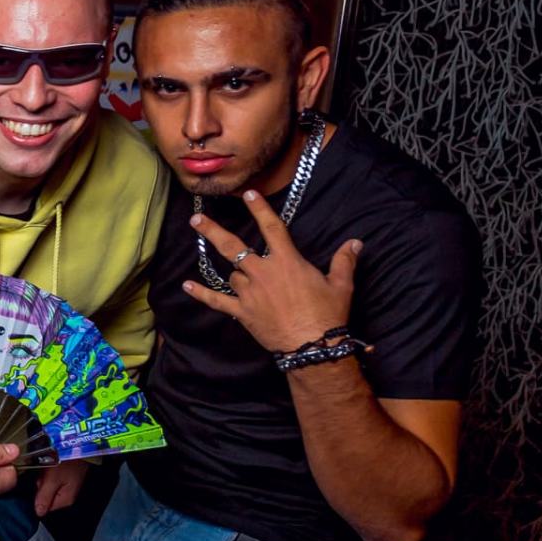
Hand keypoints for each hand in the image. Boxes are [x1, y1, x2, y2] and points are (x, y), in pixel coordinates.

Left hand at [34, 459, 88, 516]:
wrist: (78, 445)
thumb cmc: (66, 462)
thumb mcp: (52, 480)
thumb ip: (44, 497)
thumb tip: (38, 513)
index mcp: (65, 500)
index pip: (46, 509)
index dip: (37, 498)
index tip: (38, 486)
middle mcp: (67, 496)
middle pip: (46, 498)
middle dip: (40, 487)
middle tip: (44, 475)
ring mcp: (67, 486)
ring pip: (47, 488)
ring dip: (43, 479)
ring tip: (47, 469)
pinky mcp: (65, 477)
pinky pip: (51, 480)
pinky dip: (47, 474)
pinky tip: (48, 466)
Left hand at [185, 190, 361, 352]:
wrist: (312, 346)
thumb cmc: (328, 314)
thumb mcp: (341, 284)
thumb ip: (344, 261)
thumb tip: (356, 243)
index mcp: (286, 261)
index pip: (271, 228)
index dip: (259, 209)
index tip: (248, 194)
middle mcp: (263, 272)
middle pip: (232, 246)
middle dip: (213, 231)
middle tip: (196, 219)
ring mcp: (249, 292)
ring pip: (232, 274)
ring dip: (234, 272)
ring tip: (239, 275)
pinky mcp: (242, 312)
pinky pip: (217, 300)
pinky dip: (201, 293)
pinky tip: (186, 286)